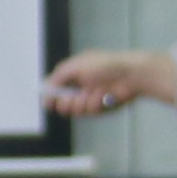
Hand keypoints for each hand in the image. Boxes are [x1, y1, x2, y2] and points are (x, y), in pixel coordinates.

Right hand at [42, 48, 173, 116]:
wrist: (130, 74)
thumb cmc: (104, 65)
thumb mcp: (76, 66)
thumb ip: (58, 76)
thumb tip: (45, 87)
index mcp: (74, 73)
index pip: (56, 87)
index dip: (51, 96)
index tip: (48, 103)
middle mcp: (81, 86)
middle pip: (64, 103)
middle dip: (66, 104)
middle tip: (70, 100)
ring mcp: (91, 97)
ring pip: (77, 110)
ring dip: (82, 104)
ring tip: (92, 95)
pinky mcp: (102, 107)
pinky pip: (92, 112)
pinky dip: (96, 105)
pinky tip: (104, 97)